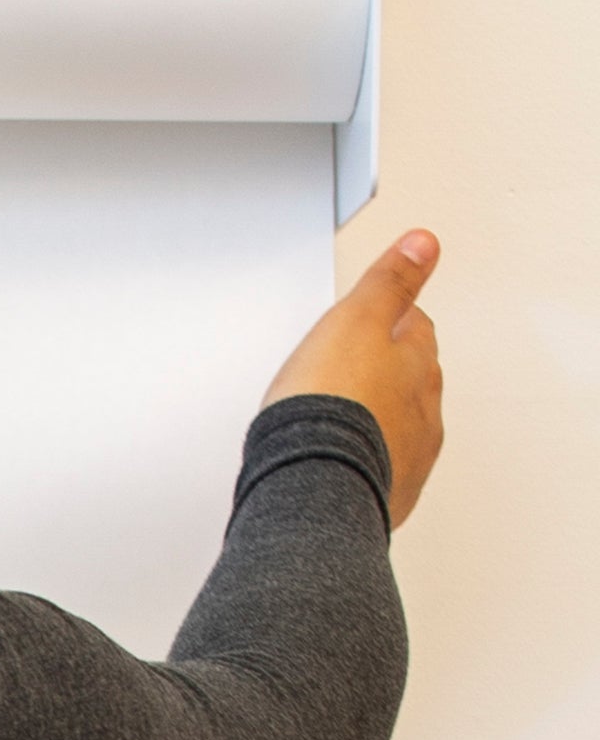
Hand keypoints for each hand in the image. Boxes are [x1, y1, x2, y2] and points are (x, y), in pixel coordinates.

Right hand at [262, 230, 444, 525]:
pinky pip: (379, 470)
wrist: (315, 485)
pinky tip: (335, 457)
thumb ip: (391, 281)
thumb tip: (423, 244)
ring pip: (396, 427)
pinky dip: (362, 460)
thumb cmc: (330, 407)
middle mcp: (424, 412)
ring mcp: (408, 457)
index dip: (390, 319)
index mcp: (418, 364)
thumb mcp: (356, 320)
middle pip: (409, 380)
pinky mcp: (385, 495)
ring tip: (338, 417)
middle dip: (385, 372)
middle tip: (350, 367)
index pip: (416, 327)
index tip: (371, 317)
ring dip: (374, 420)